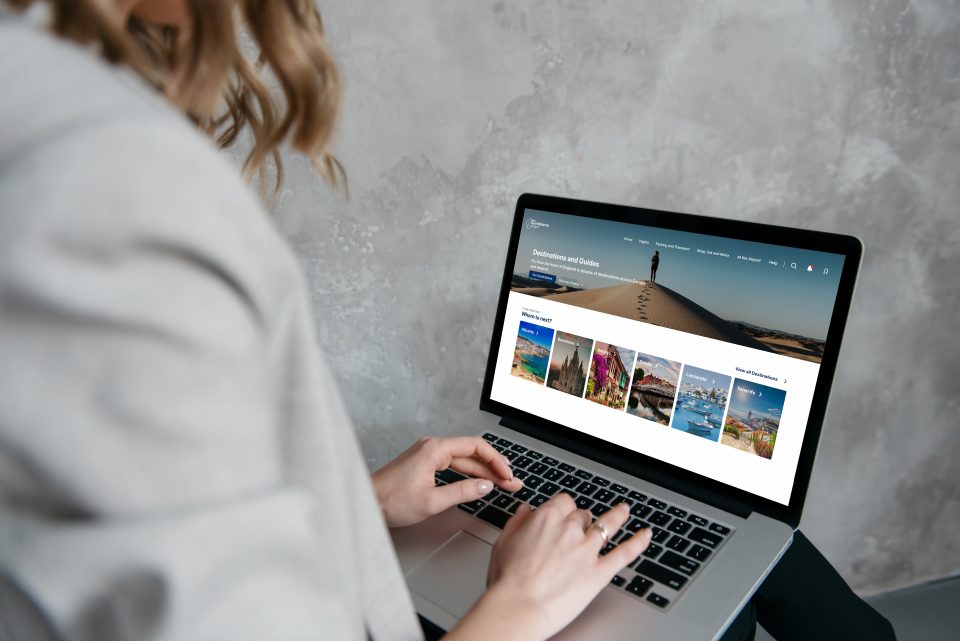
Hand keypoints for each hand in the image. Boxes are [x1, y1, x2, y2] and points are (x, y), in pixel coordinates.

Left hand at [372, 436, 522, 527]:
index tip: (507, 475)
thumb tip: (485, 486)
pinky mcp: (424, 463)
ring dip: (483, 471)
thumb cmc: (391, 500)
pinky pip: (453, 464)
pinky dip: (468, 473)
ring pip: (463, 459)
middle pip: (472, 453)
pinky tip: (478, 482)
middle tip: (511, 482)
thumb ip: (463, 492)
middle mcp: (432, 446)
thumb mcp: (432, 501)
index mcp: (435, 449)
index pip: (476, 447)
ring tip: (501, 483)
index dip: (496, 461)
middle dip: (494, 468)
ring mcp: (428, 454)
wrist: (367, 502)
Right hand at [448, 497, 651, 640]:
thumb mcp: (503, 543)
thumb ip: (517, 522)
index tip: (563, 514)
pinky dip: (638, 542)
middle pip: (582, 515)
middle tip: (580, 529)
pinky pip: (624, 552)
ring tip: (624, 510)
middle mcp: (569, 529)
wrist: (519, 607)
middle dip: (582, 520)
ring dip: (617, 516)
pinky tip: (646, 535)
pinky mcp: (599, 571)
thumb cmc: (507, 581)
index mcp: (545, 519)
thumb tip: (525, 510)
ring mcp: (587, 549)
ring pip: (608, 525)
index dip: (564, 509)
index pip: (563, 502)